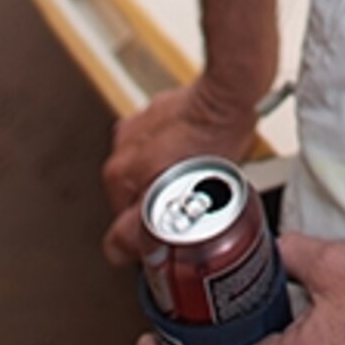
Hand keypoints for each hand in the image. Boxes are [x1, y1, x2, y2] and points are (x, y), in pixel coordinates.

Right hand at [105, 78, 275, 266]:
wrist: (227, 94)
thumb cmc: (211, 140)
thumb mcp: (174, 202)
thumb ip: (139, 229)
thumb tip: (116, 250)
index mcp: (118, 172)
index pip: (124, 224)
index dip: (152, 236)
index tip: (175, 235)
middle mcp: (122, 146)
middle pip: (140, 196)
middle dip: (165, 205)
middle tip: (195, 206)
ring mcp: (141, 125)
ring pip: (155, 170)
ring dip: (174, 179)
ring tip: (203, 178)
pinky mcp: (160, 111)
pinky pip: (168, 144)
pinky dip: (182, 153)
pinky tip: (205, 155)